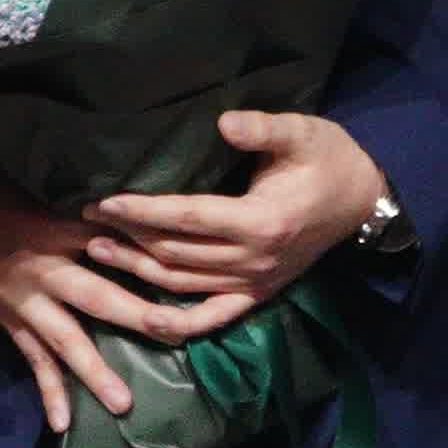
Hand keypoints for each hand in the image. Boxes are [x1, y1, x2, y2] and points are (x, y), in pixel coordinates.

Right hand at [0, 174, 228, 432]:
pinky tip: (62, 424)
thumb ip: (83, 215)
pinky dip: (48, 392)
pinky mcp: (8, 320)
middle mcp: (47, 266)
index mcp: (61, 228)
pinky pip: (32, 360)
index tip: (194, 270)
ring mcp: (26, 298)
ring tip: (123, 403)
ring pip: (66, 338)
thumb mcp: (38, 192)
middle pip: (100, 293)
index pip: (116, 242)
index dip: (153, 256)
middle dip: (139, 315)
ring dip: (95, 371)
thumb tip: (136, 221)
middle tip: (179, 333)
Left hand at [86, 111, 388, 313]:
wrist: (363, 199)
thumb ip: (262, 128)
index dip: (143, 211)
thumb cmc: (329, 159)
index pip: (187, 218)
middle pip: (176, 253)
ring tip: (97, 252)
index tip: (104, 201)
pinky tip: (143, 320)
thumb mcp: (303, 132)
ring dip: (137, 272)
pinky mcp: (257, 295)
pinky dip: (177, 325)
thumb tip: (223, 122)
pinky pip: (211, 317)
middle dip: (127, 238)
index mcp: (261, 220)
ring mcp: (255, 283)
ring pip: (183, 284)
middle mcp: (253, 260)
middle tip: (84, 222)